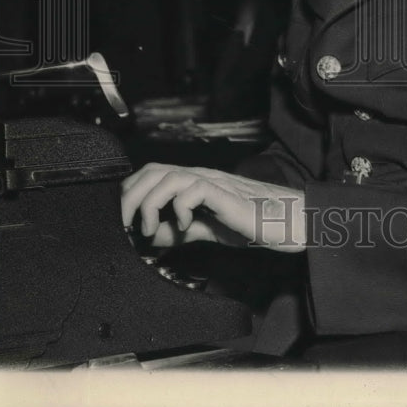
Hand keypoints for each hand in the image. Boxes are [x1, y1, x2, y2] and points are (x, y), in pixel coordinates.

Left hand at [120, 162, 305, 251]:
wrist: (286, 222)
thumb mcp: (205, 230)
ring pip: (169, 177)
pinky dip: (180, 208)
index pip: (151, 173)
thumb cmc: (250, 223)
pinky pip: (194, 189)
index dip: (129, 191)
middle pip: (153, 170)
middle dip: (130, 197)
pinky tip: (184, 226)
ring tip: (150, 229)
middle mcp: (200, 176)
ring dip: (150, 204)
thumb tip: (150, 236)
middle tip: (125, 224)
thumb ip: (179, 231)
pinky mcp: (226, 194)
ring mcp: (213, 182)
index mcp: (193, 182)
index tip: (120, 218)